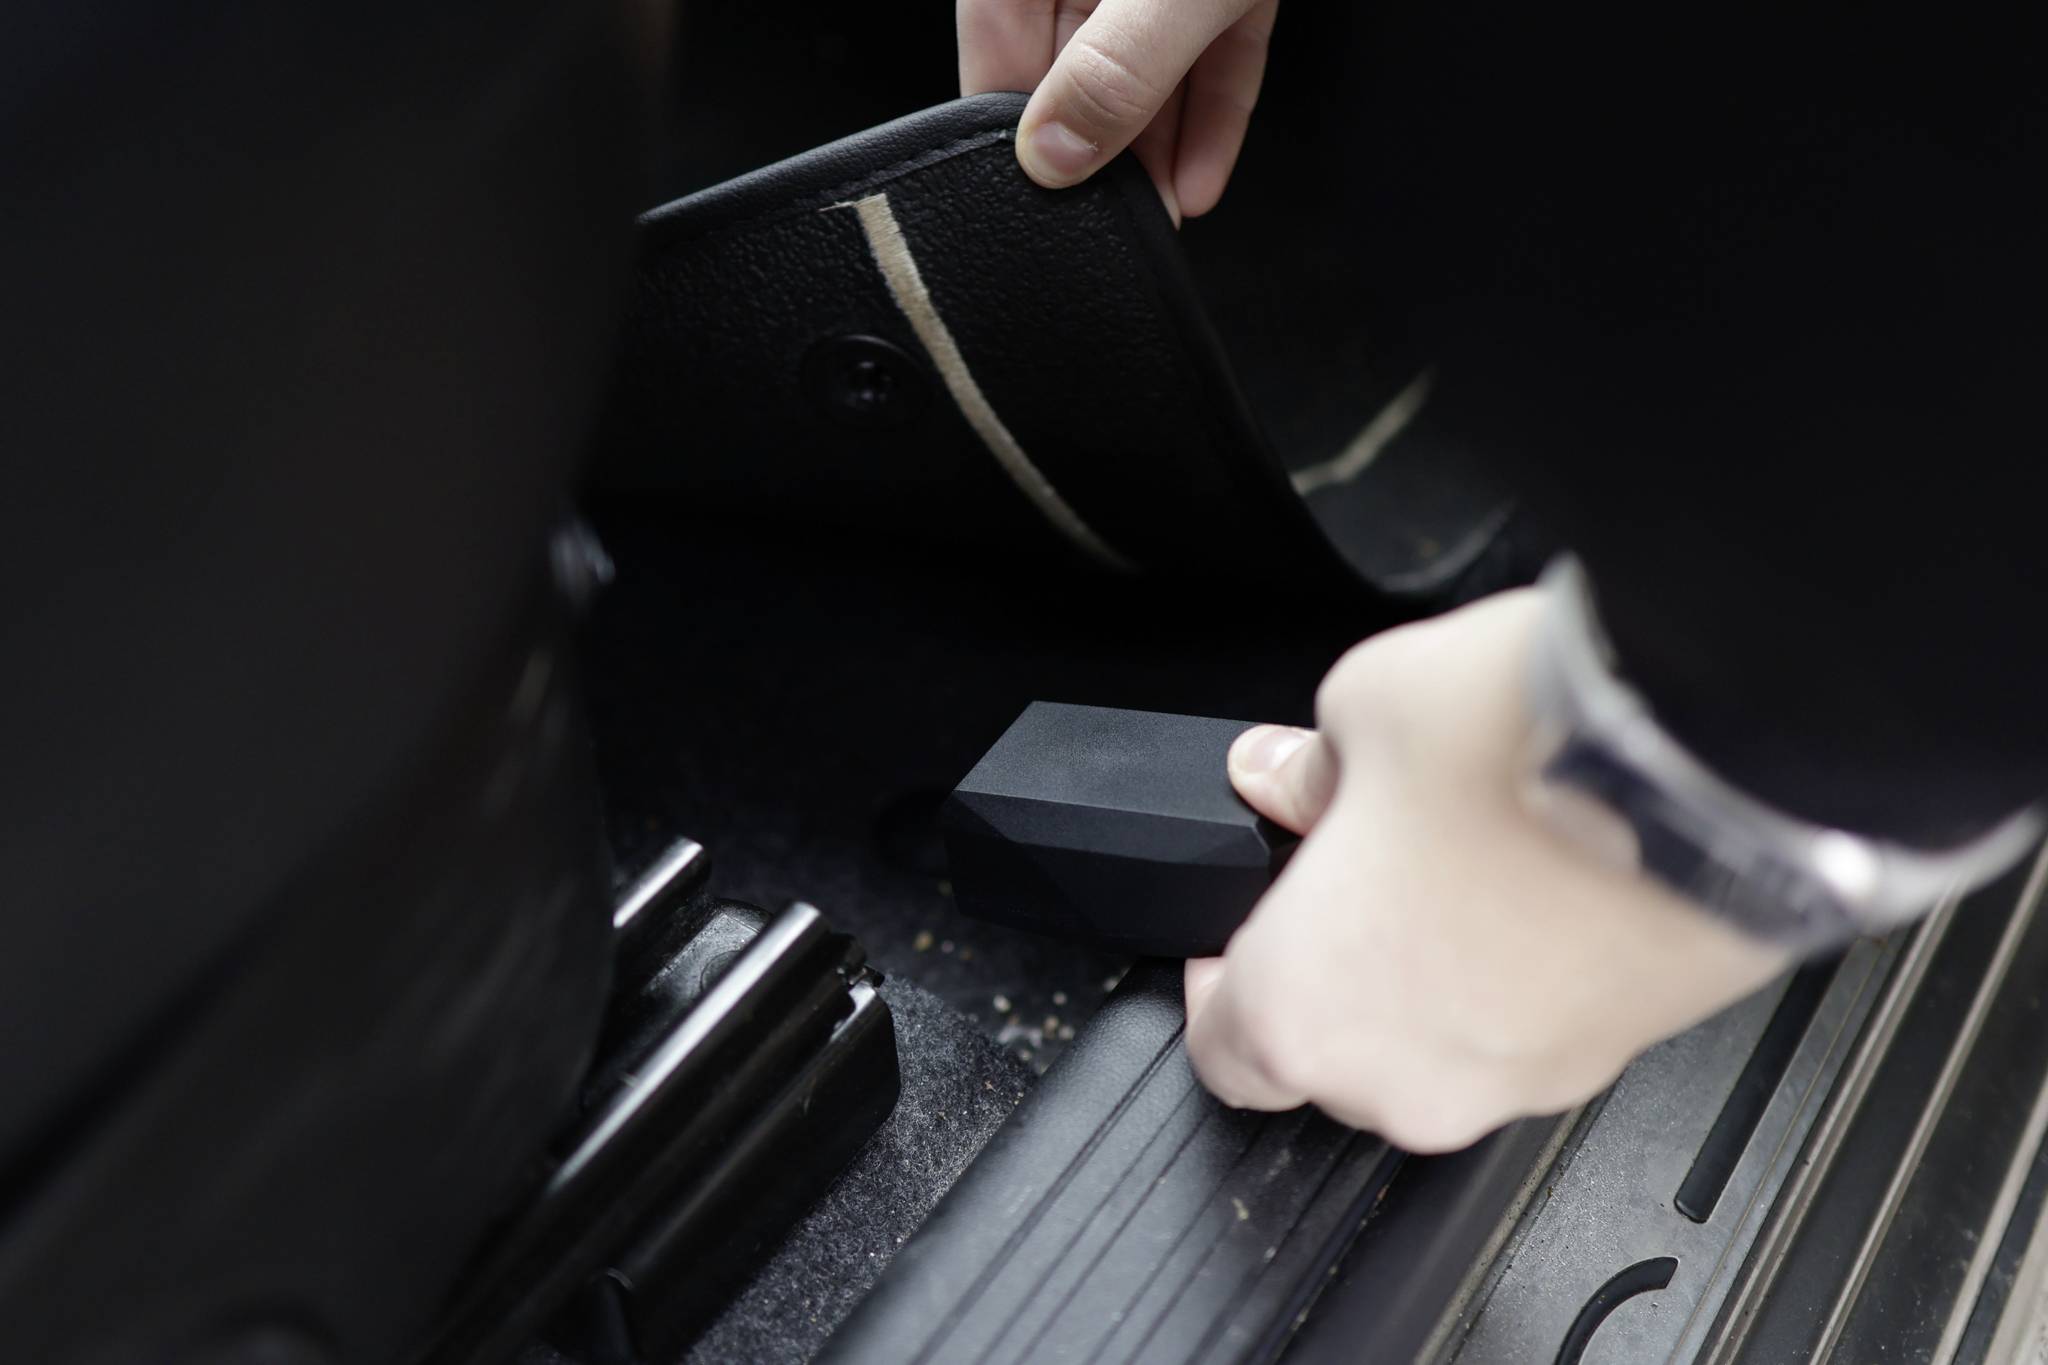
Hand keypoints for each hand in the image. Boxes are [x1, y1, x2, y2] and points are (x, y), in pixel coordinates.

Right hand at [957, 0, 1279, 222]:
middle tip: (1108, 226)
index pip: (997, 46)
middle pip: (1072, 69)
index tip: (1035, 196)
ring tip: (1159, 220)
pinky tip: (1198, 180)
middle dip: (1097, 155)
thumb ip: (1114, 67)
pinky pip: (1204, 58)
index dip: (1011, 128)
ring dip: (1154, 153)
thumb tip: (1055, 154)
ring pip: (1144, 73)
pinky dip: (1205, 117)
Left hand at [1183, 590, 1796, 1152]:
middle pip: (1331, 1052)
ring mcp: (1519, 1085)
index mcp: (1305, 1009)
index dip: (1217, 983)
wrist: (1723, 765)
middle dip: (1333, 958)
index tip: (1237, 931)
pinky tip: (1535, 878)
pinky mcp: (1614, 1062)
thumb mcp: (1369, 705)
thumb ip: (1311, 762)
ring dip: (1427, 971)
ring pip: (1432, 1049)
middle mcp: (1405, 1080)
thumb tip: (1286, 775)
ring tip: (1461, 855)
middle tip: (1357, 859)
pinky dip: (1513, 973)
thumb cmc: (1531, 748)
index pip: (1221, 1049)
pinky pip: (1524, 1034)